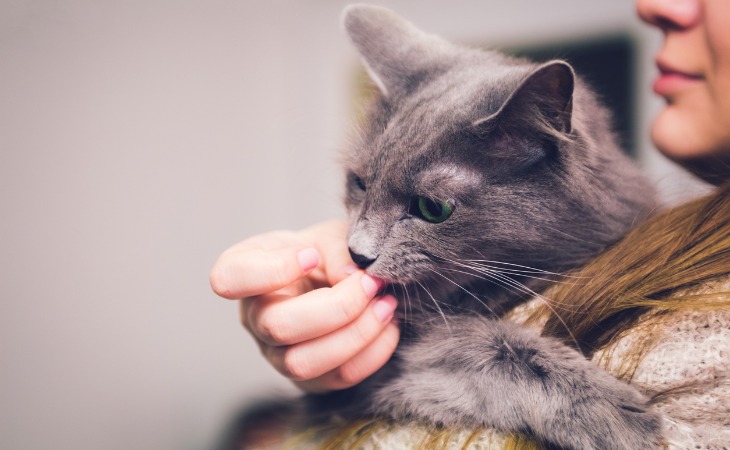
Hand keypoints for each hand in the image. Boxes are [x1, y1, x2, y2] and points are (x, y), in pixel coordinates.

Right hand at [210, 220, 399, 392]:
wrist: (344, 279)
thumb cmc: (326, 252)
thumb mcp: (331, 235)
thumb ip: (337, 248)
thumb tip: (350, 279)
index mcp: (245, 271)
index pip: (228, 279)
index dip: (271, 271)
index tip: (310, 255)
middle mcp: (254, 318)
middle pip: (278, 327)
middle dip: (336, 306)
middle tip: (371, 283)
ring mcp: (277, 354)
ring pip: (304, 363)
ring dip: (355, 334)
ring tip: (385, 305)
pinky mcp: (311, 379)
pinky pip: (338, 377)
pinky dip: (372, 352)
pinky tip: (388, 325)